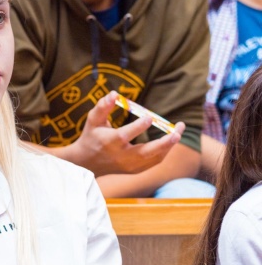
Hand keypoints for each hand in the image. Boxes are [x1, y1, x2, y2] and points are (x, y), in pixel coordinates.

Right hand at [67, 91, 183, 176]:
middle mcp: (121, 156)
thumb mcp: (93, 120)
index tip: (149, 117)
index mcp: (109, 143)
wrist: (87, 163)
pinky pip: (154, 162)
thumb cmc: (91, 136)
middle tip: (177, 131)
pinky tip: (170, 140)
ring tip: (179, 131)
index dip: (138, 127)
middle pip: (146, 152)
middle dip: (164, 142)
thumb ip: (102, 107)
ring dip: (169, 146)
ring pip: (154, 158)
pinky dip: (164, 151)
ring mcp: (129, 166)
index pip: (124, 136)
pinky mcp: (135, 170)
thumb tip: (114, 93)